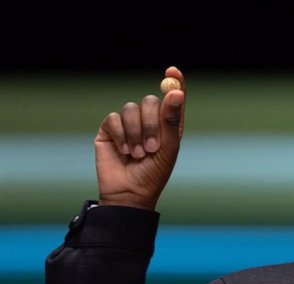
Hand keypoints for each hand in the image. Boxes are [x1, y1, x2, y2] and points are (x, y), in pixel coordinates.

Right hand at [94, 66, 185, 209]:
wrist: (129, 193)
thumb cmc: (154, 174)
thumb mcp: (168, 148)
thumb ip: (171, 120)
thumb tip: (176, 92)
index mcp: (168, 125)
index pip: (173, 98)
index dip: (174, 82)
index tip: (172, 71)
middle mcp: (149, 121)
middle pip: (150, 100)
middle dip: (151, 123)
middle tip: (152, 147)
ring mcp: (128, 124)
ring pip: (130, 108)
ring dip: (135, 133)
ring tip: (137, 154)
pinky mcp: (109, 130)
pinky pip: (113, 118)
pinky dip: (121, 134)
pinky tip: (124, 151)